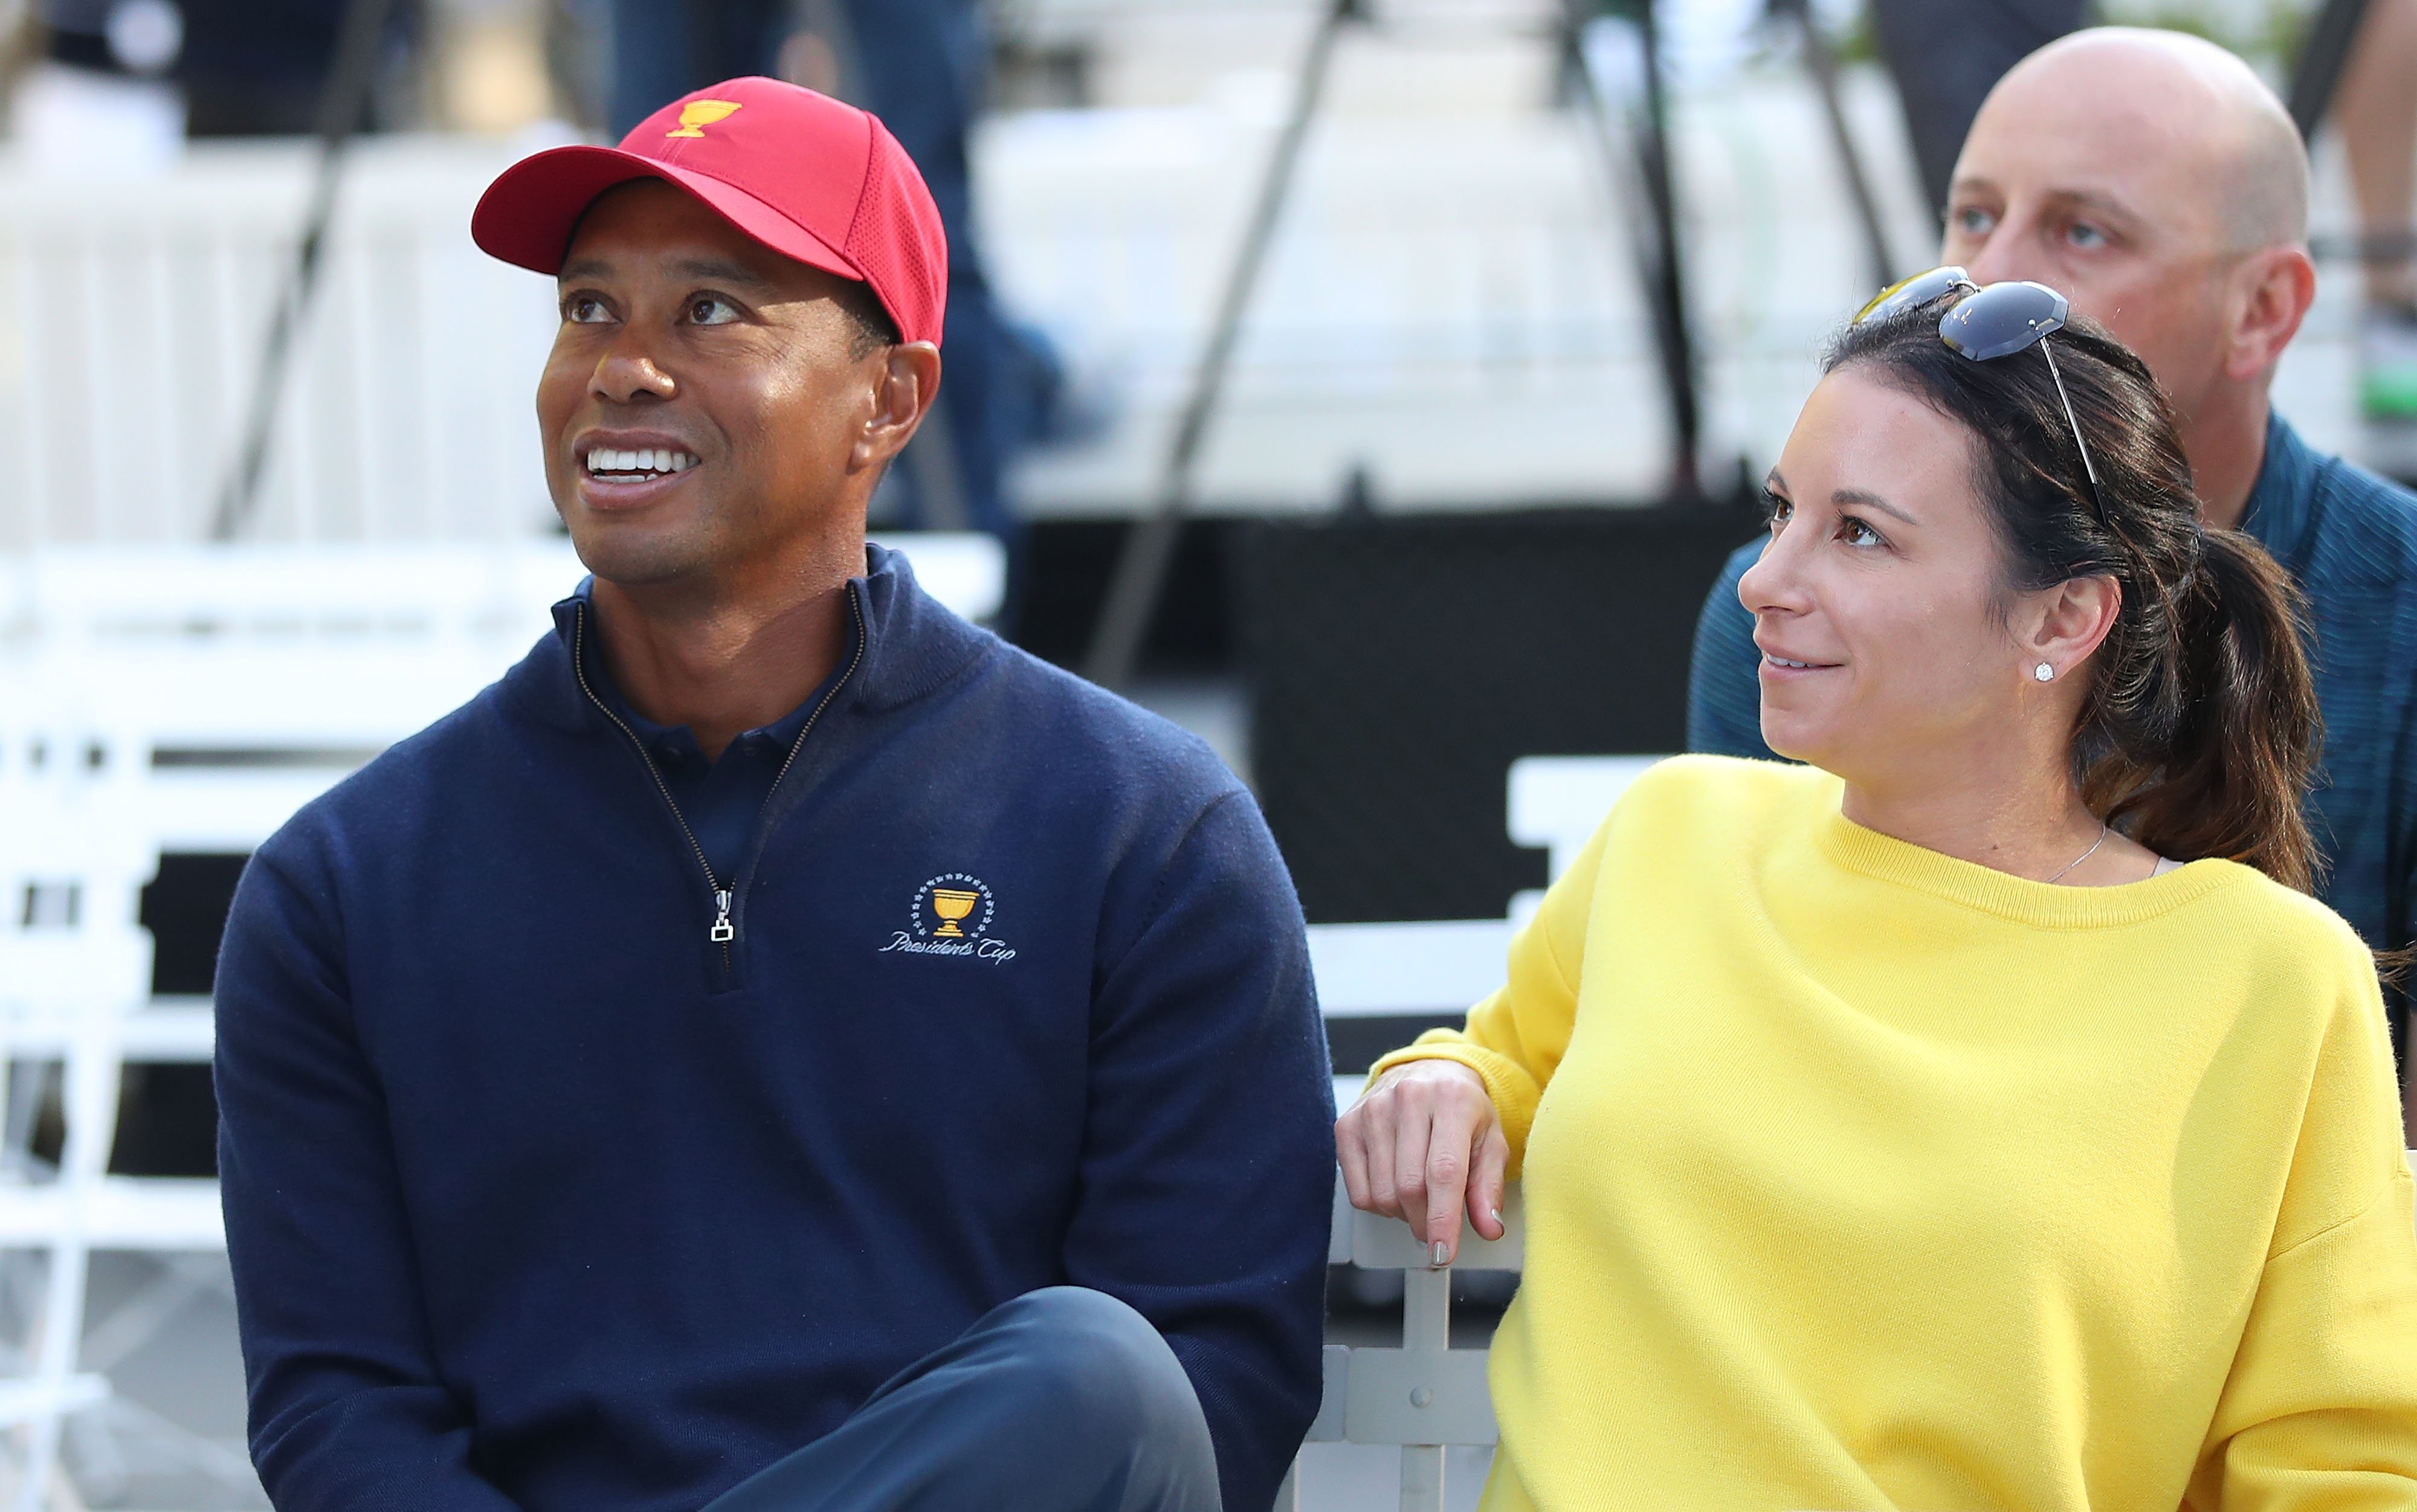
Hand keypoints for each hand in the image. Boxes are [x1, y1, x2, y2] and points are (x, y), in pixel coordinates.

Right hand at [1335, 1059, 1507, 1265]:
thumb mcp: (1490, 1142)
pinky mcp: (1347, 1124)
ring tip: (1419, 1199)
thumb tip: (1490, 1227)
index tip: (1444, 1253)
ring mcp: (1373, 1110)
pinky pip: (1358, 1191)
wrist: (1429, 1072)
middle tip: (1437, 1227)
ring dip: (1403, 1214)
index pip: (1443, 1172)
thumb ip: (1489, 1187)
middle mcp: (1409, 1098)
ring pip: (1382, 1194)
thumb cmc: (1462, 1110)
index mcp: (1452, 1100)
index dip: (1443, 1219)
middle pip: (1410, 1187)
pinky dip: (1378, 1205)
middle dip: (1425, 1223)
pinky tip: (1394, 1188)